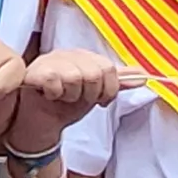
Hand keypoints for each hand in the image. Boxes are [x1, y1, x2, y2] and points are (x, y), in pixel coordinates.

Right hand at [4, 49, 118, 151]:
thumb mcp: (96, 94)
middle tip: (76, 99)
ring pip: (75, 77)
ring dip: (71, 96)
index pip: (108, 68)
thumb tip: (143, 76)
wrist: (42, 123)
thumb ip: (117, 83)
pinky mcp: (34, 70)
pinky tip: (49, 95)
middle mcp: (68, 54)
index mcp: (85, 56)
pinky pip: (53, 79)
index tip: (98, 100)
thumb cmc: (66, 105)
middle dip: (88, 95)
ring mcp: (50, 60)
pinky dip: (54, 92)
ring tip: (62, 98)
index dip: (107, 90)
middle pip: (94, 73)